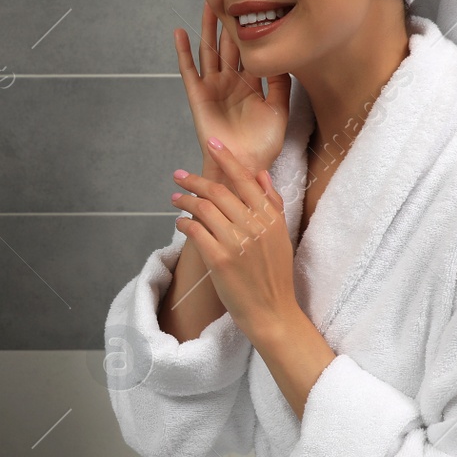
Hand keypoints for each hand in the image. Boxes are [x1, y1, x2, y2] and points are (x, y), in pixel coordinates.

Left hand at [171, 139, 296, 337]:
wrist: (273, 312)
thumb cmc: (274, 275)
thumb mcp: (281, 236)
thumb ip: (272, 204)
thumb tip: (260, 174)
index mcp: (270, 217)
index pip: (245, 179)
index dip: (226, 159)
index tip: (212, 143)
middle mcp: (254, 226)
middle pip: (218, 192)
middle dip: (194, 181)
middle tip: (178, 176)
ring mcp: (236, 242)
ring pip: (203, 209)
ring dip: (184, 201)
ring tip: (175, 199)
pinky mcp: (219, 260)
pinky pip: (195, 231)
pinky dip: (184, 223)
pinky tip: (180, 223)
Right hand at [174, 3, 291, 177]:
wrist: (244, 164)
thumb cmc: (263, 145)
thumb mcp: (279, 111)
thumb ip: (281, 85)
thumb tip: (282, 58)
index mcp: (251, 84)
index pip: (249, 51)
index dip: (250, 30)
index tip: (254, 5)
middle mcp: (231, 82)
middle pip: (227, 45)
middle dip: (228, 22)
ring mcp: (213, 87)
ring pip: (209, 51)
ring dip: (207, 29)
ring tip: (206, 5)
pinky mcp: (198, 95)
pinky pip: (189, 70)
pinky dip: (184, 52)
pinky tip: (180, 34)